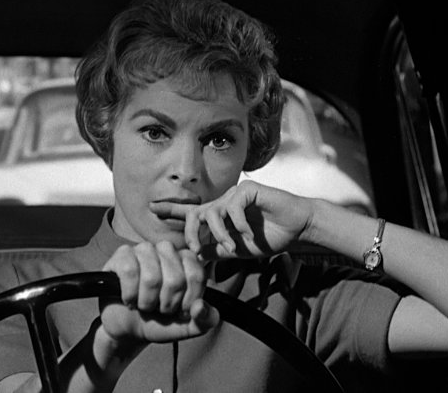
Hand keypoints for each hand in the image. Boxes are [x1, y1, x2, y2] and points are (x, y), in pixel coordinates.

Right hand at [99, 241, 218, 347]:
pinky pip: (129, 272)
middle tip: (159, 308)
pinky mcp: (122, 255)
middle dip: (166, 304)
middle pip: (175, 279)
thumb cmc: (160, 322)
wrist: (129, 329)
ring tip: (144, 304)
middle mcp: (167, 249)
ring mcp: (144, 249)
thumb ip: (205, 321)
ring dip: (147, 302)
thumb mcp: (187, 327)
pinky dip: (129, 295)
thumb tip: (201, 307)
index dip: (188, 301)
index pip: (196, 276)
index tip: (180, 311)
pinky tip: (129, 299)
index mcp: (188, 261)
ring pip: (152, 278)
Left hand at [152, 181, 313, 260]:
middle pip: (194, 213)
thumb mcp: (237, 250)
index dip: (170, 210)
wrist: (296, 229)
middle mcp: (223, 203)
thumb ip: (216, 251)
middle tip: (193, 248)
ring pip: (213, 212)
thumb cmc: (268, 238)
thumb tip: (194, 256)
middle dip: (190, 232)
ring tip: (232, 247)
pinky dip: (238, 224)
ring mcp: (235, 195)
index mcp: (218, 216)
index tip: (151, 208)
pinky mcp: (249, 190)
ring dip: (219, 234)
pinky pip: (234, 206)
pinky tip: (248, 233)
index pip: (189, 213)